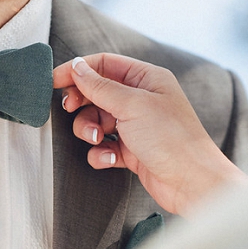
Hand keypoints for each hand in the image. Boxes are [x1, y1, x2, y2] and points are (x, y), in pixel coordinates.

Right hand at [54, 53, 246, 215]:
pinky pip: (104, 146)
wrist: (193, 184)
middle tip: (70, 110)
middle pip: (96, 92)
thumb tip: (78, 67)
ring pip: (96, 120)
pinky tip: (109, 158)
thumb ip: (100, 86)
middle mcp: (141, 99)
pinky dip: (101, 152)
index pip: (104, 64)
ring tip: (97, 140)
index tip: (54, 80)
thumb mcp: (132, 105)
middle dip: (82, 103)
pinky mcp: (132, 150)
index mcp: (146, 79)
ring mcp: (136, 126)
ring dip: (89, 130)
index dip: (77, 70)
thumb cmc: (173, 140)